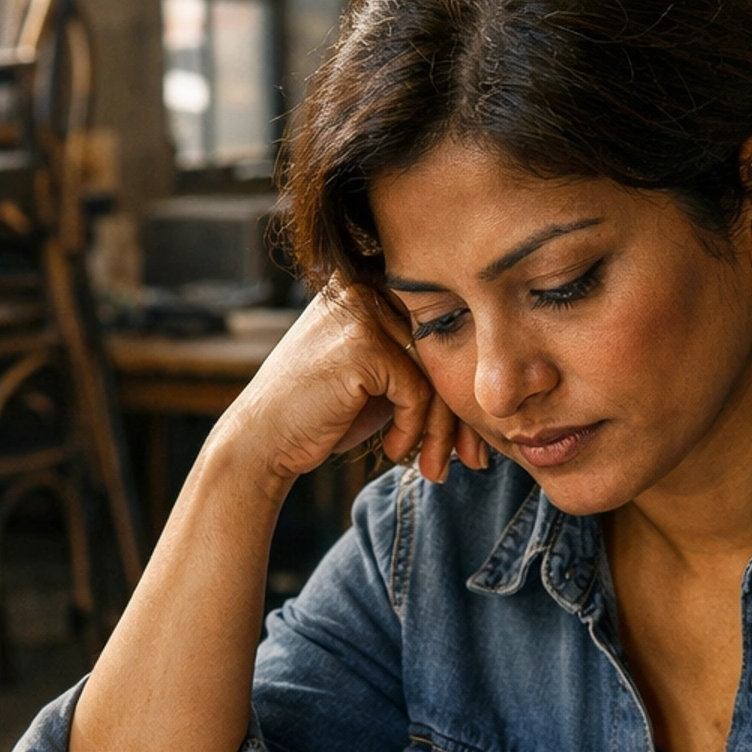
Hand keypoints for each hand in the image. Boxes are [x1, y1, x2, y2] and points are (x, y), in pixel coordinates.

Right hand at [212, 282, 488, 492]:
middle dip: (462, 411)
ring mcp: (362, 311)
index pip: (440, 328)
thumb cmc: (320, 416)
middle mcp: (365, 286)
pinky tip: (392, 448)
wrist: (262, 442)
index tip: (471, 438)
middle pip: (444, 347)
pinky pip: (418, 391)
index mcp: (369, 285)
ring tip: (432, 466)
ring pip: (436, 372)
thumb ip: (420, 362)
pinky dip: (413, 428)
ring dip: (441, 429)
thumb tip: (488, 378)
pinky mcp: (363, 344)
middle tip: (472, 459)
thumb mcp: (378, 380)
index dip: (460, 383)